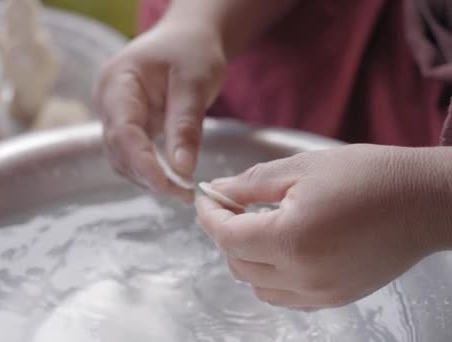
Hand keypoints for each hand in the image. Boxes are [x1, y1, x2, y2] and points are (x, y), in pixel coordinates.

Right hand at [94, 19, 225, 197]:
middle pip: (119, 150)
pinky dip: (152, 171)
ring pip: (123, 159)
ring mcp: (115, 117)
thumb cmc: (191, 50)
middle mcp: (108, 103)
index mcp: (117, 83)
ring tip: (182, 190)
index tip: (167, 185)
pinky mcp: (128, 129)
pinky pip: (134, 156)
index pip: (122, 130)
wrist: (188, 38)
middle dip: (148, 175)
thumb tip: (181, 170)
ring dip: (150, 178)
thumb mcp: (195, 81)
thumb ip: (185, 124)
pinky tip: (174, 179)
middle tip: (183, 193)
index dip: (141, 162)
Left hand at [196, 144, 451, 308]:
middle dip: (225, 235)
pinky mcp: (335, 298)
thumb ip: (251, 183)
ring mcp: (320, 292)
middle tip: (230, 207)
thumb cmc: (366, 175)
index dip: (209, 216)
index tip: (205, 198)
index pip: (227, 237)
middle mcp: (302, 275)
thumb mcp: (301, 168)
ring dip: (245, 258)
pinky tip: (279, 250)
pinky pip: (285, 296)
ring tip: (256, 227)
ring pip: (257, 286)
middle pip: (237, 265)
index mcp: (290, 239)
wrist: (422, 201)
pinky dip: (270, 277)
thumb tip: (217, 192)